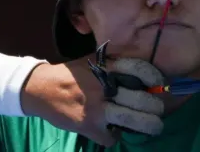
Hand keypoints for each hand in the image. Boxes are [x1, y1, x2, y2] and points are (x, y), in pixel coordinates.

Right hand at [21, 55, 164, 146]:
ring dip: (149, 126)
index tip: (160, 84)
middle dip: (156, 108)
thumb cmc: (68, 74)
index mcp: (105, 67)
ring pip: (133, 120)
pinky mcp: (88, 125)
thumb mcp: (91, 61)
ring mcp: (96, 107)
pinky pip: (112, 138)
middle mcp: (103, 86)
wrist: (39, 88)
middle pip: (142, 99)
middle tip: (157, 111)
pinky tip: (112, 131)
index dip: (154, 78)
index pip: (138, 69)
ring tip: (154, 126)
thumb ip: (112, 65)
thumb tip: (140, 74)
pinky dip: (115, 137)